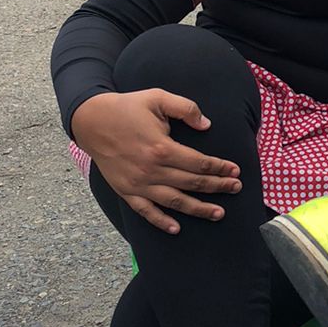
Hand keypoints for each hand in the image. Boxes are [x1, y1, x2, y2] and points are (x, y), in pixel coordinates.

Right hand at [71, 90, 242, 234]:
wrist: (91, 121)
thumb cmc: (127, 108)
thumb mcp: (158, 98)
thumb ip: (186, 108)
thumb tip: (207, 125)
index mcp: (162, 148)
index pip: (199, 163)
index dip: (220, 168)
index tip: (235, 170)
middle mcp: (152, 170)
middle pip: (192, 183)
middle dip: (218, 187)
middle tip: (236, 188)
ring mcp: (138, 184)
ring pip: (174, 201)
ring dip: (198, 209)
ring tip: (219, 213)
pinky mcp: (125, 191)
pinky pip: (145, 211)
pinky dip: (161, 222)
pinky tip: (176, 228)